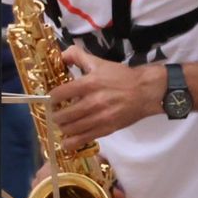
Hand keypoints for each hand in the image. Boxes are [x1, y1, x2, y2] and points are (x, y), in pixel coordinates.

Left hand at [49, 45, 164, 146]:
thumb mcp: (99, 62)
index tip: (52, 99)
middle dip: (56, 115)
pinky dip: (72, 142)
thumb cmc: (122, 76)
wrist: (146, 92)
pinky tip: (67, 142)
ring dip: (63, 128)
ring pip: (71, 129)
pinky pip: (84, 139)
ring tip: (63, 124)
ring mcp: (99, 118)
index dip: (51, 98)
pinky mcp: (106, 129)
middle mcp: (92, 103)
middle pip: (63, 115)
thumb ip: (78, 56)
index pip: (60, 94)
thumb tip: (61, 55)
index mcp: (89, 84)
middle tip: (56, 114)